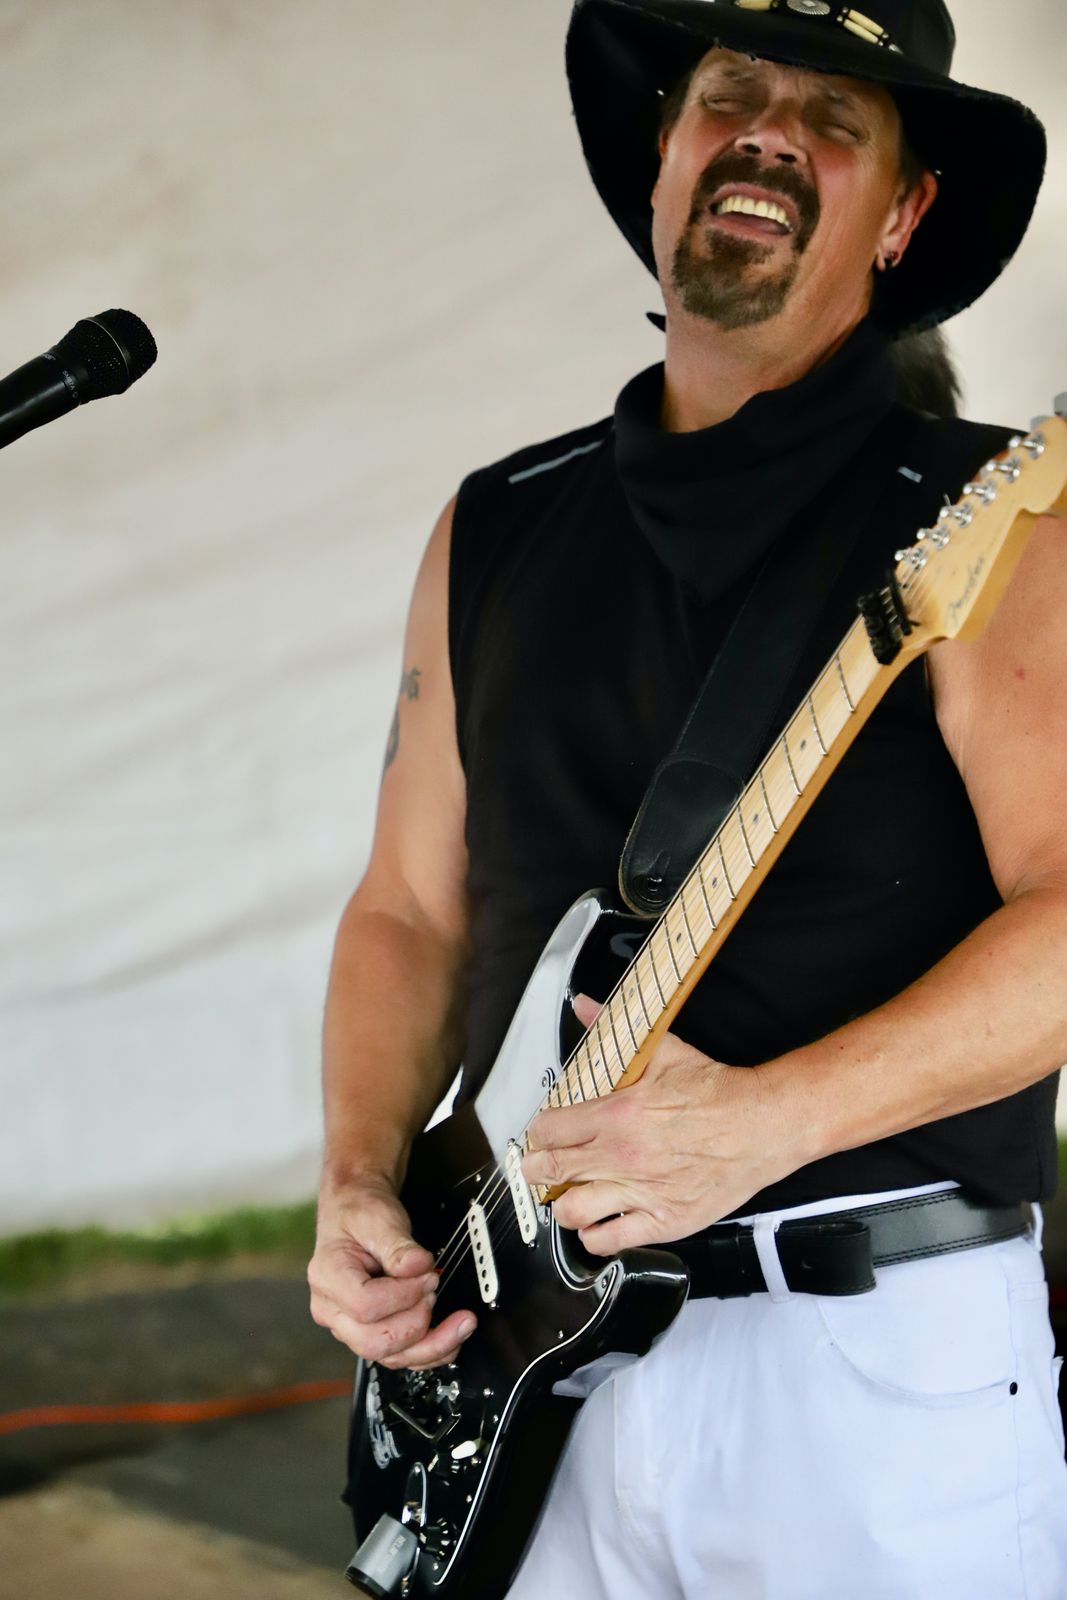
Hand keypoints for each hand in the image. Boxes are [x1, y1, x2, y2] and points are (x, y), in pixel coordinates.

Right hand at [308, 1174, 476, 1369]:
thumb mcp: (378, 1218)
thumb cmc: (360, 1215)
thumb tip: (419, 1266)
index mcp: (328, 1277)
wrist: (356, 1215)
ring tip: (461, 1322)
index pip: (365, 1305)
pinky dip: (432, 1350)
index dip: (403, 1295)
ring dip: (433, 1345)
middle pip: (374, 1343)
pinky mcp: (370, 1333)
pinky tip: (452, 1335)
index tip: (427, 1275)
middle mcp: (333, 1310)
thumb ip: (398, 1244)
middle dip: (416, 1322)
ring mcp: (349, 1327)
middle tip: (433, 1291)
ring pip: (390, 1357)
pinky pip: (401, 1357)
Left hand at [520, 995, 797, 1254]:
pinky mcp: (664, 1220)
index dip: (539, 1132)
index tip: (543, 1133)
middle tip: (544, 1165)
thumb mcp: (662, 1050)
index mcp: (616, 1114)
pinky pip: (609, 1240)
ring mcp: (641, 1192)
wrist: (762, 1124)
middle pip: (550, 1171)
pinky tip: (599, 1222)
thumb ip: (613, 1028)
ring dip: (564, 1203)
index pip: (548, 1130)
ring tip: (571, 1194)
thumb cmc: (716, 1091)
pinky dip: (595, 1234)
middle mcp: (621, 1156)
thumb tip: (582, 1004)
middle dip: (539, 1168)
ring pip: (571, 1211)